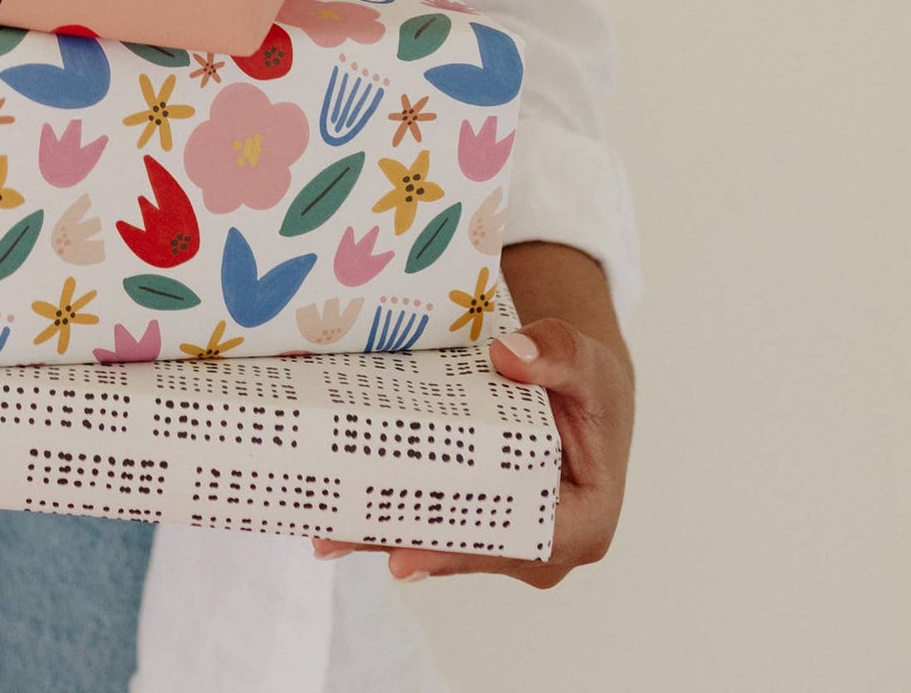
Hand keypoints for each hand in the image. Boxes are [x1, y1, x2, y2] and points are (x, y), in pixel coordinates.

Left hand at [311, 243, 634, 583]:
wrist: (577, 383)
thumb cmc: (587, 382)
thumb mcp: (584, 361)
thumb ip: (557, 354)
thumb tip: (510, 356)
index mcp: (582, 524)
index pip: (515, 545)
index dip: (457, 553)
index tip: (403, 556)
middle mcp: (542, 542)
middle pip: (465, 550)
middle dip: (400, 543)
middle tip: (334, 537)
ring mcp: (507, 535)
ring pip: (443, 540)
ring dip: (385, 534)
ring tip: (323, 530)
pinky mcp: (478, 514)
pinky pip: (437, 518)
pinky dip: (394, 511)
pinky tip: (343, 504)